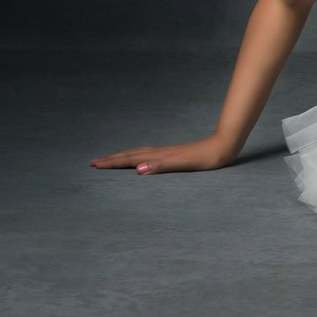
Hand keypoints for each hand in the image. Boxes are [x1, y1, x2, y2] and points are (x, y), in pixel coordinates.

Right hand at [89, 135, 237, 174]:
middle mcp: (160, 152)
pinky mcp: (174, 154)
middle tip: (94, 162)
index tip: (94, 164)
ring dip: (123, 157)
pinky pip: (148, 154)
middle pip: (131, 155)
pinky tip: (141, 159)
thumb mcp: (183, 163)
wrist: (223, 147)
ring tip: (111, 159)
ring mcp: (166, 152)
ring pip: (139, 153)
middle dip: (112, 159)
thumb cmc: (205, 158)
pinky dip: (137, 156)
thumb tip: (138, 170)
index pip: (130, 160)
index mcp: (158, 156)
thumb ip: (161, 165)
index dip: (112, 162)